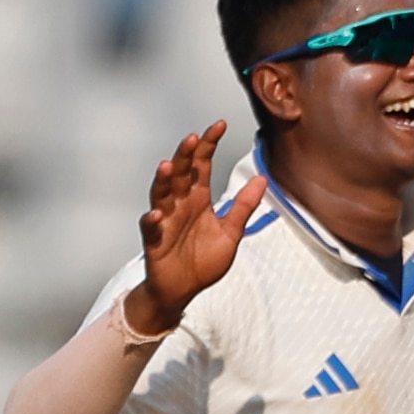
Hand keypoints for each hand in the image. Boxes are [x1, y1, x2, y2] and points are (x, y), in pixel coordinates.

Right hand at [126, 122, 264, 342]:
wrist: (183, 289)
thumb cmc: (203, 260)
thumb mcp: (231, 232)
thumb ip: (244, 206)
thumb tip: (262, 179)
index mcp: (199, 199)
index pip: (202, 165)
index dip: (209, 145)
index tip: (220, 125)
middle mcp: (180, 205)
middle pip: (181, 174)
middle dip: (185, 155)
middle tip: (193, 137)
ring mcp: (165, 220)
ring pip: (161, 195)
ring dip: (164, 180)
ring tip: (169, 165)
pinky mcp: (155, 241)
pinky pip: (151, 228)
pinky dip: (152, 220)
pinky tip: (157, 213)